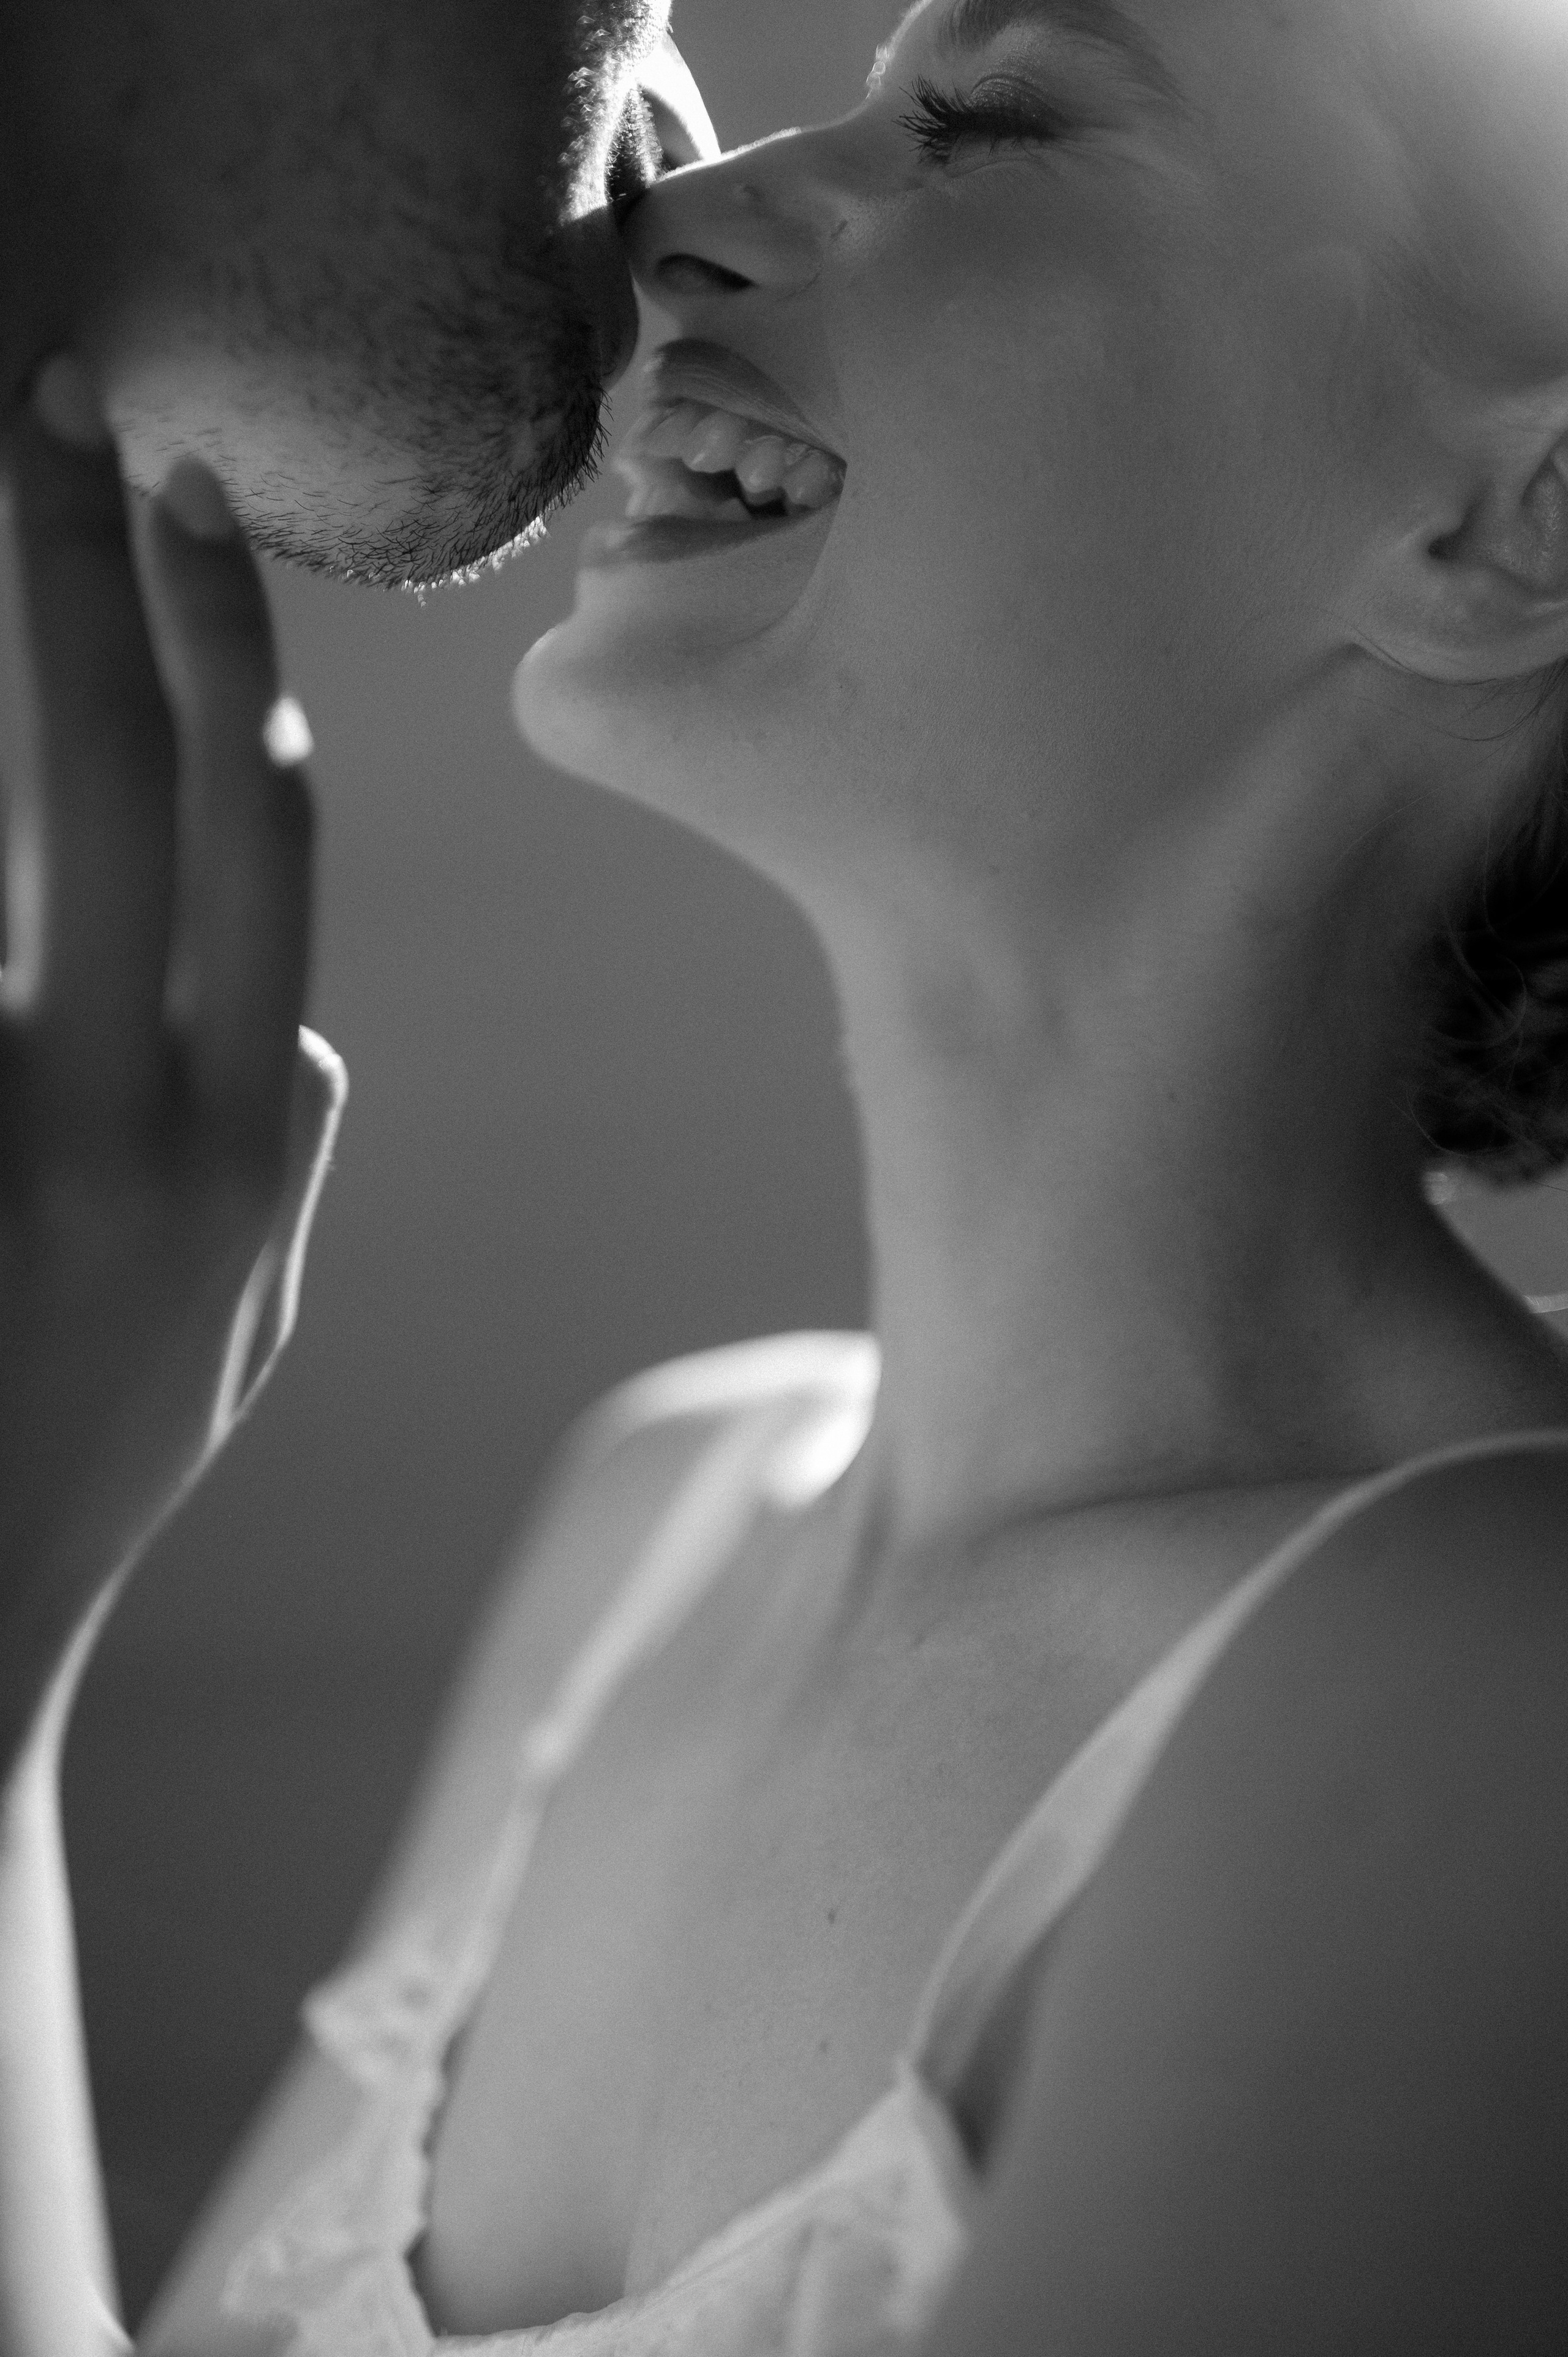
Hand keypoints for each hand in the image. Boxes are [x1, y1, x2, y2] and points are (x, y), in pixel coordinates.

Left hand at [0, 360, 343, 1758]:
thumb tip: (305, 1041)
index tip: (187, 503)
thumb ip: (278, 1176)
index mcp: (237, 1145)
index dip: (229, 651)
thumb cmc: (77, 1474)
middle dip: (83, 571)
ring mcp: (0, 1142)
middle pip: (117, 781)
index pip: (261, 839)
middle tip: (49, 402)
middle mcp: (129, 1122)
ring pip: (2, 856)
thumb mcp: (237, 1336)